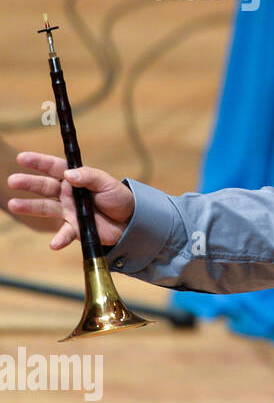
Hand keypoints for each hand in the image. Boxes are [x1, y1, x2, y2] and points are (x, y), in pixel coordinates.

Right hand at [6, 152, 134, 250]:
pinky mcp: (75, 228)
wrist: (131, 221)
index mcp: (76, 179)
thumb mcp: (107, 183)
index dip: (38, 162)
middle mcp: (68, 194)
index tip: (22, 158)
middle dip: (28, 183)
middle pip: (45, 186)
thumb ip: (89, 176)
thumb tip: (69, 174)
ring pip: (46, 208)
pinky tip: (54, 244)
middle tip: (12, 180)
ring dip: (30, 207)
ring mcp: (69, 211)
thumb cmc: (118, 198)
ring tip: (13, 205)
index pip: (55, 167)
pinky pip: (65, 233)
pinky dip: (60, 238)